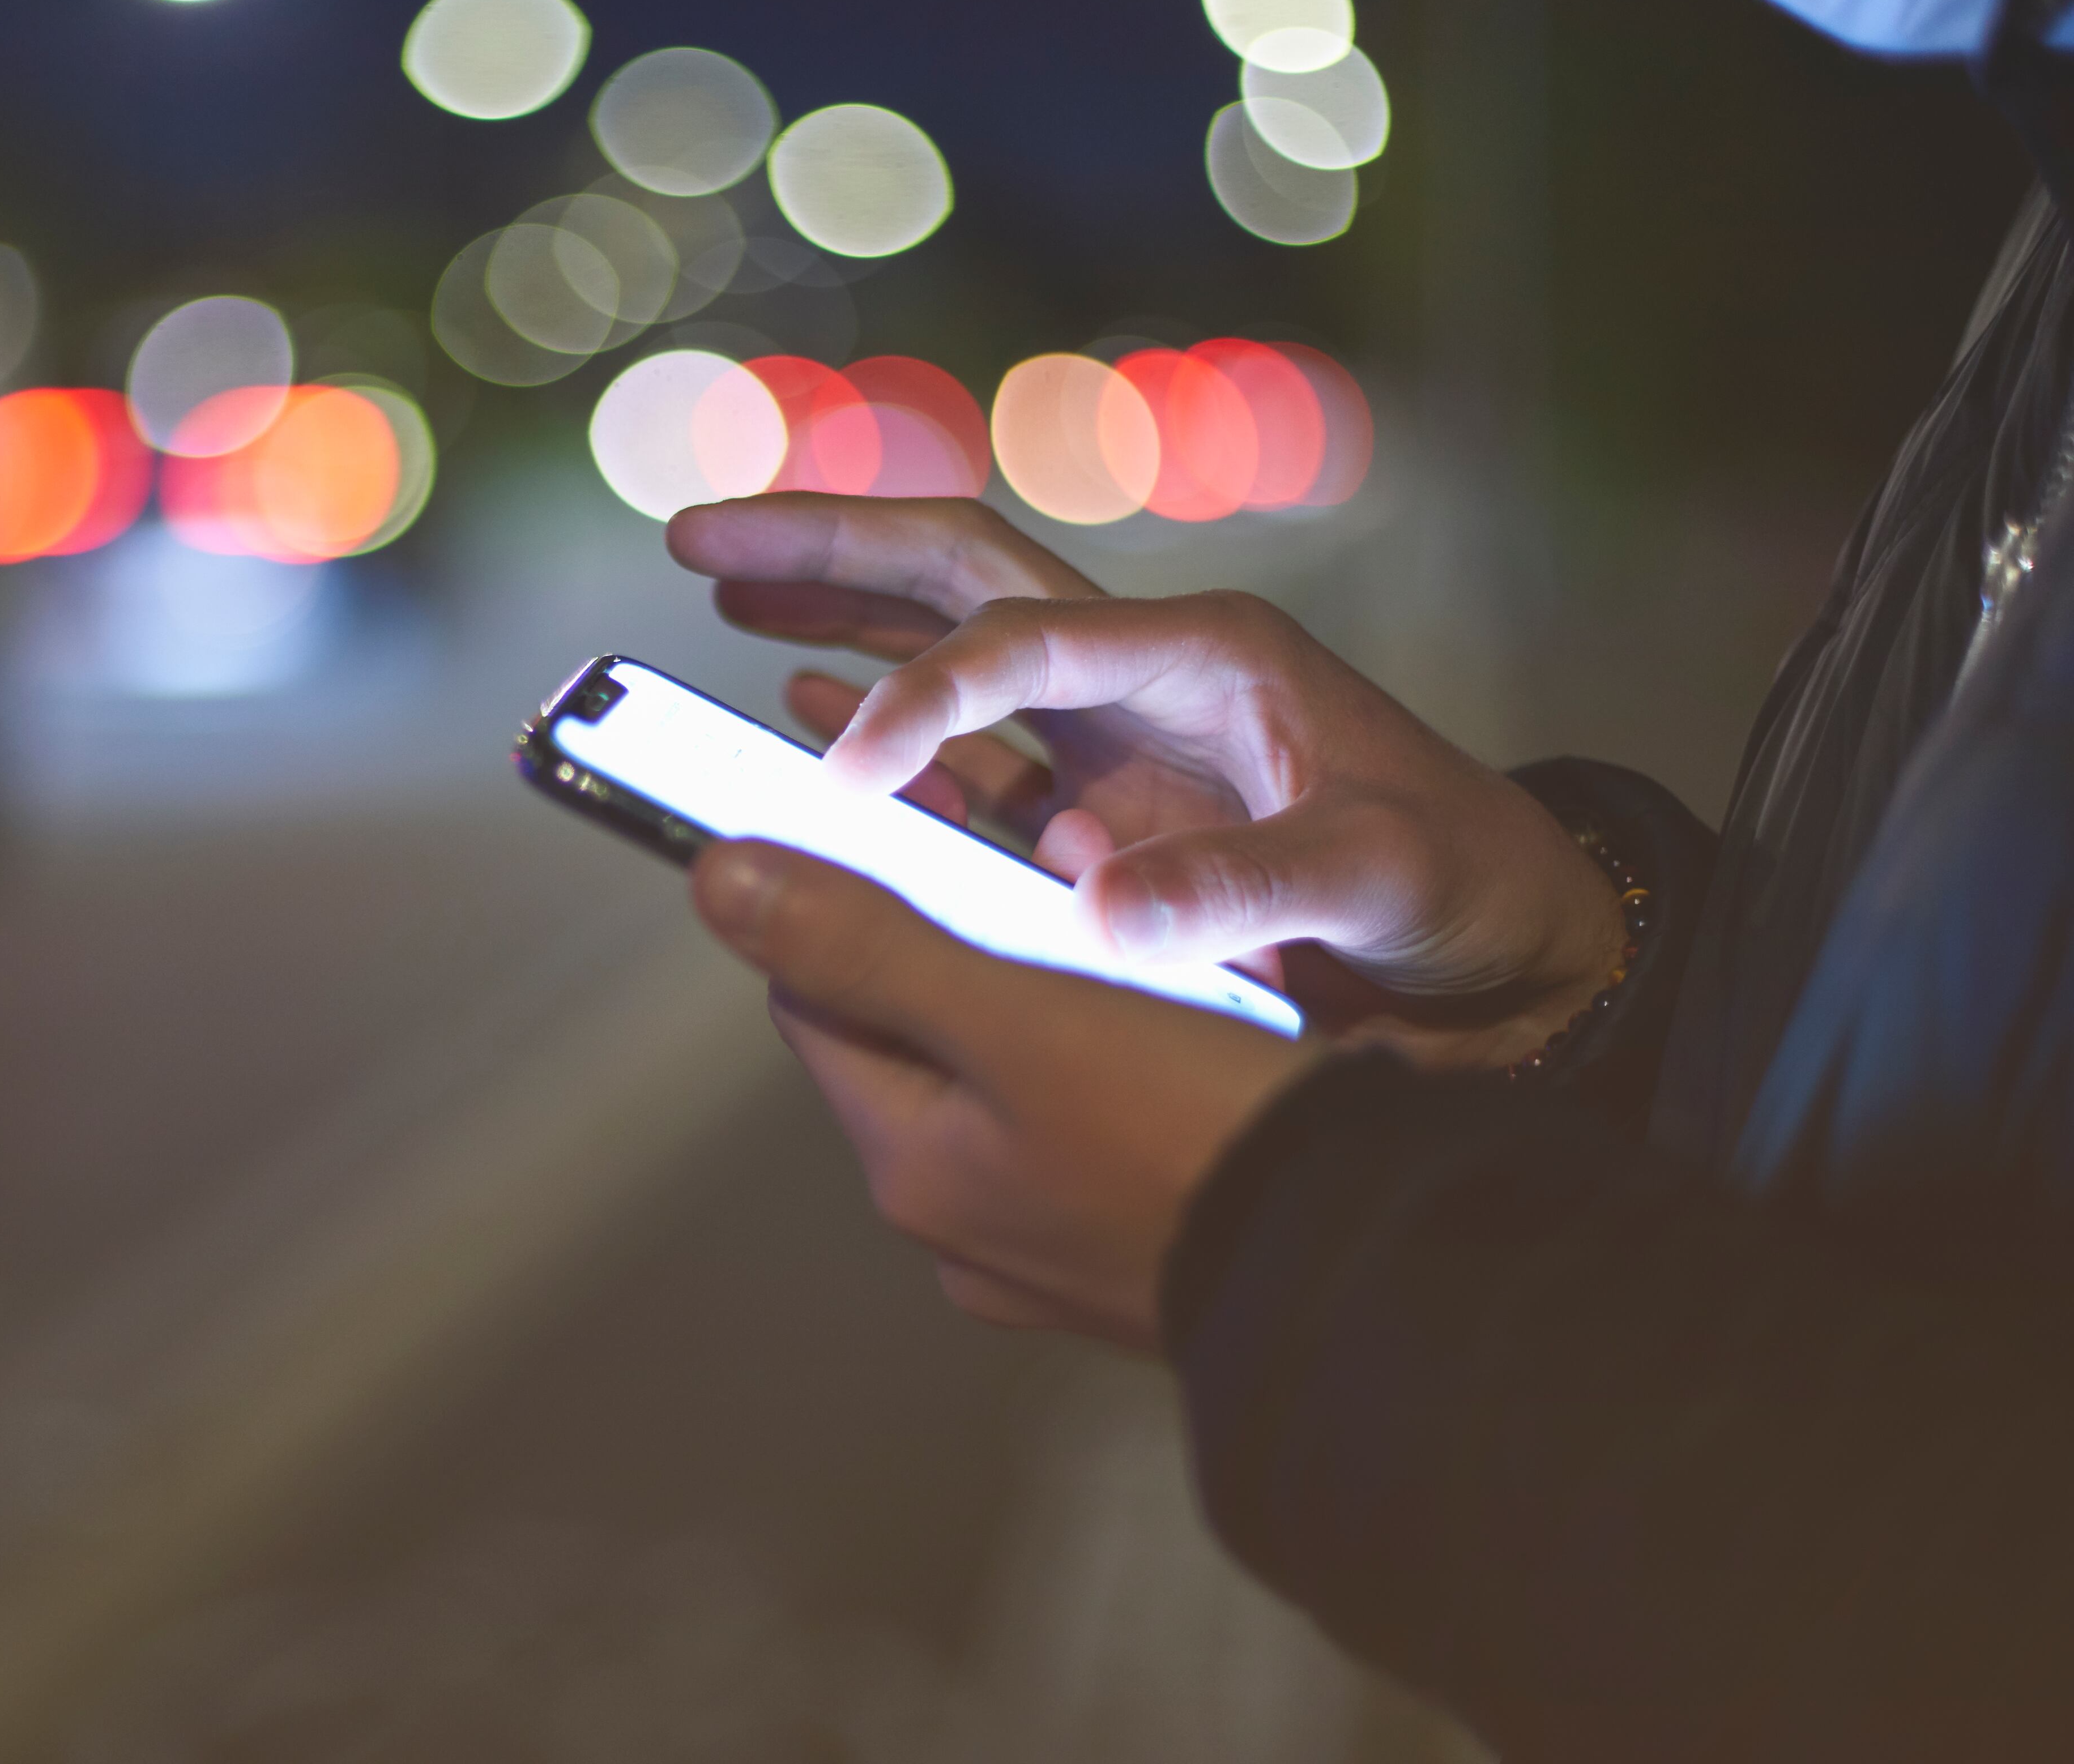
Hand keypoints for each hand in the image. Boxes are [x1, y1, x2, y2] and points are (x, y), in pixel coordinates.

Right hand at [666, 494, 1624, 1066]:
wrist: (1509, 925)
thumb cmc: (1459, 882)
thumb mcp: (1376, 875)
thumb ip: (1247, 887)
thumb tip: (1092, 913)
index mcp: (1204, 652)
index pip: (1020, 640)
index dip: (921, 699)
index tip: (844, 776)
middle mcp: (1144, 663)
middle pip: (960, 567)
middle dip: (830, 546)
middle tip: (694, 537)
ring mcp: (1117, 720)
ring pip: (949, 628)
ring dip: (836, 604)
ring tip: (721, 586)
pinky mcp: (1105, 786)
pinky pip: (973, 737)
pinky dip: (887, 706)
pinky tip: (807, 700)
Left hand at [691, 839, 1318, 1344]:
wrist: (1372, 1269)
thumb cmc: (1192, 1139)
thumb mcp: (1015, 1014)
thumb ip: (864, 943)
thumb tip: (719, 882)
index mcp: (912, 1163)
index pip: (821, 993)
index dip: (852, 894)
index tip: (913, 821)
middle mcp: (964, 1220)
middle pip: (924, 1033)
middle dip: (977, 939)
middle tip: (1058, 873)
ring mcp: (1054, 1245)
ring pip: (1022, 1074)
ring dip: (1063, 993)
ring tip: (1141, 941)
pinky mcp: (1141, 1245)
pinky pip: (1104, 1123)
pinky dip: (1132, 1057)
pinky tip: (1196, 1022)